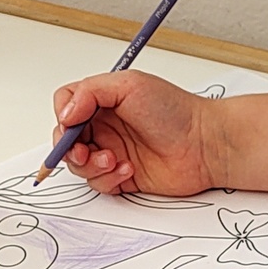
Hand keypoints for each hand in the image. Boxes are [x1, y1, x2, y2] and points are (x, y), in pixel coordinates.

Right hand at [50, 70, 223, 194]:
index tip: (72, 124)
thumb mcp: (129, 85)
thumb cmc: (175, 110)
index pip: (65, 106)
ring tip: (113, 160)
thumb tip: (65, 113)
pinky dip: (108, 179)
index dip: (63, 117)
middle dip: (69, 149)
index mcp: (102, 101)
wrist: (204, 144)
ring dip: (91, 165)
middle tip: (83, 151)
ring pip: (79, 165)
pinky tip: (128, 169)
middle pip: (66, 140)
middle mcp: (104, 126)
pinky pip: (98, 183)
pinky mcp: (121, 176)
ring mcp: (111, 151)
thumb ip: (89, 92)